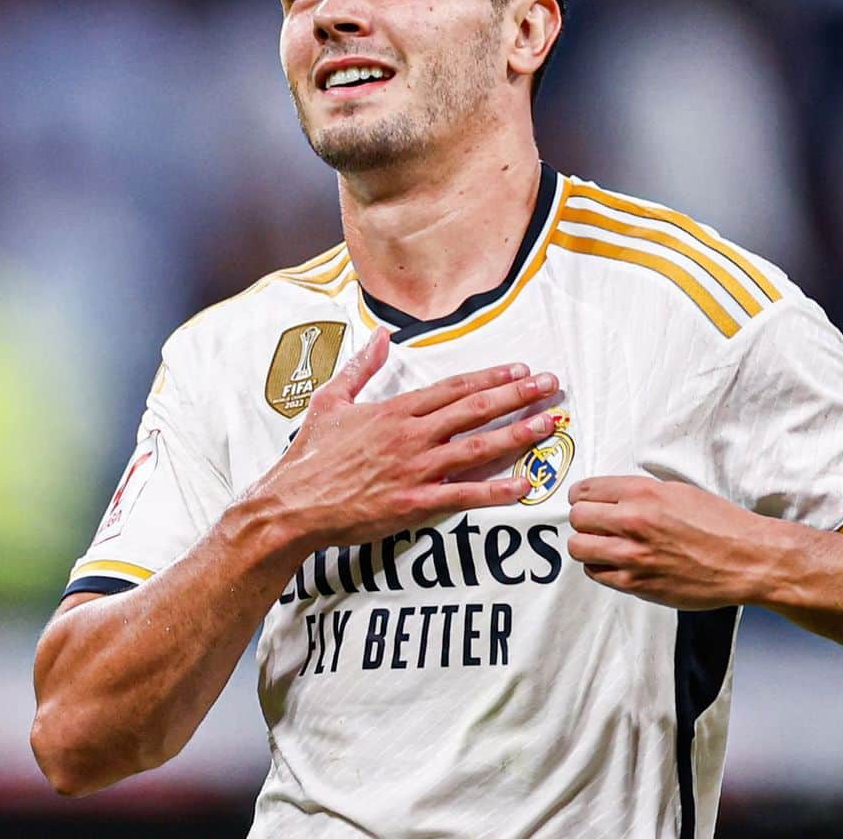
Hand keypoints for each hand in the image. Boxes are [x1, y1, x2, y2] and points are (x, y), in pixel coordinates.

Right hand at [262, 327, 559, 546]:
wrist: (291, 506)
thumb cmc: (309, 456)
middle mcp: (412, 435)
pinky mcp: (415, 503)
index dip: (492, 377)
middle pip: (476, 410)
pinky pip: (464, 495)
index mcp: (396, 410)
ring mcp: (416, 469)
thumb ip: (361, 367)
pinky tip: (524, 485)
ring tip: (549, 423)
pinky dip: (496, 490)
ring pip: (478, 447)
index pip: (456, 388)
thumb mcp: (330, 401)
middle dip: (518, 395)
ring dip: (518, 433)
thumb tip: (381, 336)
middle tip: (551, 385)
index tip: (521, 369)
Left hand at [567, 475, 773, 608]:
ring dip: (586, 545)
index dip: (582, 496)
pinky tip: (615, 563)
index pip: (585, 490)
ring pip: (578, 547)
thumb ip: (639, 493)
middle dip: (583, 520)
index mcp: (642, 492)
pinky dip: (600, 567)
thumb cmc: (719, 523)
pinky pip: (595, 573)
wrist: (747, 559)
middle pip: (577, 517)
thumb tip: (609, 497)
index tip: (585, 501)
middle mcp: (633, 521)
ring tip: (601, 544)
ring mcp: (632, 555)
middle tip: (594, 524)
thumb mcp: (677, 491)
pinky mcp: (636, 583)